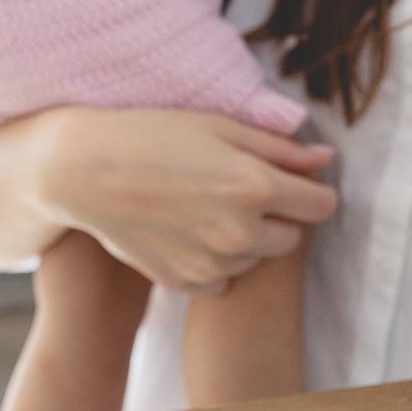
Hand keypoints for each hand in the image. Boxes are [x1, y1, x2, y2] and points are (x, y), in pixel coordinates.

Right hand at [39, 108, 337, 293]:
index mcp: (256, 187)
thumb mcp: (222, 128)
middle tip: (243, 189)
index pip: (322, 206)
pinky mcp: (183, 283)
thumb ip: (280, 148)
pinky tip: (189, 230)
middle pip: (292, 238)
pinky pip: (222, 280)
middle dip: (279, 216)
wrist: (85, 172)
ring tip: (208, 206)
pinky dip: (215, 261)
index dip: (312, 190)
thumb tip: (326, 158)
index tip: (293, 179)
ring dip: (246, 239)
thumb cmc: (155, 136)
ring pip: (255, 260)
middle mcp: (240, 233)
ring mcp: (210, 264)